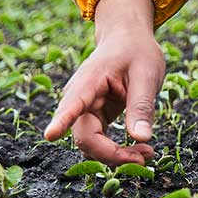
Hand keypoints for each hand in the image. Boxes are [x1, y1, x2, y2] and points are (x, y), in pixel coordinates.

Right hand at [42, 0, 164, 165]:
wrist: (127, 39)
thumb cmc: (136, 51)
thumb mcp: (146, 73)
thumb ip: (141, 105)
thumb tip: (142, 138)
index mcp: (89, 82)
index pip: (72, 103)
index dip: (61, 120)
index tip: (51, 134)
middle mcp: (79, 100)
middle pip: (85, 137)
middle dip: (112, 154)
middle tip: (144, 157)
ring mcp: (84, 111)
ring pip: (91, 145)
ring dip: (116, 156)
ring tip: (146, 153)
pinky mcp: (94, 119)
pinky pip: (99, 143)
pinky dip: (117, 151)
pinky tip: (139, 149)